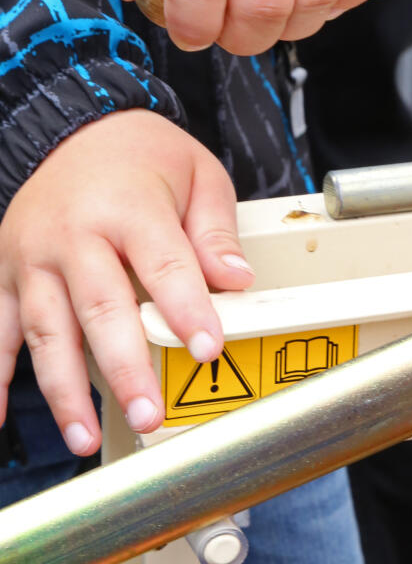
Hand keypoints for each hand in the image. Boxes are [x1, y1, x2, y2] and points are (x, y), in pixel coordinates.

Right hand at [0, 110, 253, 453]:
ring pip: (47, 331)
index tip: (208, 349)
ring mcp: (33, 257)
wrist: (74, 127)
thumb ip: (216, 231)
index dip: (186, 309)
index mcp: (127, 206)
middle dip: (124, 367)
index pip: (163, 264)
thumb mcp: (198, 174)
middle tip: (148, 414)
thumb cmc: (143, 158)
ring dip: (66, 390)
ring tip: (86, 437)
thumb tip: (237, 280)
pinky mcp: (7, 274)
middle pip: (100, 307)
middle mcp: (72, 233)